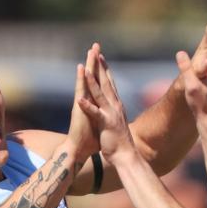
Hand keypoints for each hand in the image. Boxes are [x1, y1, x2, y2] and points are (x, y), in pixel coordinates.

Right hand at [66, 47, 100, 162]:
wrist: (80, 150)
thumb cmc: (91, 142)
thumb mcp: (102, 127)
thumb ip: (104, 118)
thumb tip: (112, 118)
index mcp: (97, 105)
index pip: (101, 85)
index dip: (103, 72)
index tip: (105, 59)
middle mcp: (89, 100)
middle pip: (93, 78)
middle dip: (95, 62)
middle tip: (96, 45)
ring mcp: (83, 103)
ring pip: (86, 80)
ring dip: (88, 65)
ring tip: (90, 50)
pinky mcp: (78, 108)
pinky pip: (80, 90)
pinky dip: (81, 79)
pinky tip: (81, 68)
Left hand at [78, 49, 136, 164]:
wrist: (127, 156)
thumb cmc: (121, 143)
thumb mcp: (117, 124)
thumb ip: (114, 114)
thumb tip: (114, 110)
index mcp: (116, 106)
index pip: (110, 84)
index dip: (105, 69)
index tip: (100, 57)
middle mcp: (115, 106)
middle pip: (106, 83)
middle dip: (100, 66)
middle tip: (95, 51)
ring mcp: (110, 114)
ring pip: (100, 94)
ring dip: (93, 81)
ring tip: (86, 69)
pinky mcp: (105, 124)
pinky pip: (95, 113)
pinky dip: (87, 106)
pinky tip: (79, 98)